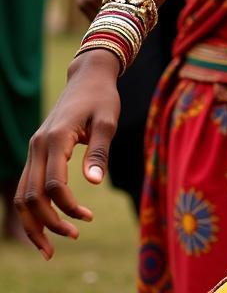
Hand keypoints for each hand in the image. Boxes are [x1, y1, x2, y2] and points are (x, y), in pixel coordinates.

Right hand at [15, 51, 120, 258]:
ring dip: (35, 222)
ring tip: (53, 245)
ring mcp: (33, 148)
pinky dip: (34, 208)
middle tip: (72, 237)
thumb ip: (100, 151)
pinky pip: (28, 185)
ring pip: (22, 194)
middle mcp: (38, 145)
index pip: (53, 184)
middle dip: (47, 223)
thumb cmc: (103, 97)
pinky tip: (49, 223)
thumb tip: (94, 183)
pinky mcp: (36, 151)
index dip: (67, 207)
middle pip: (30, 196)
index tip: (87, 218)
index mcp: (56, 138)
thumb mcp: (108, 120)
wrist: (88, 76)